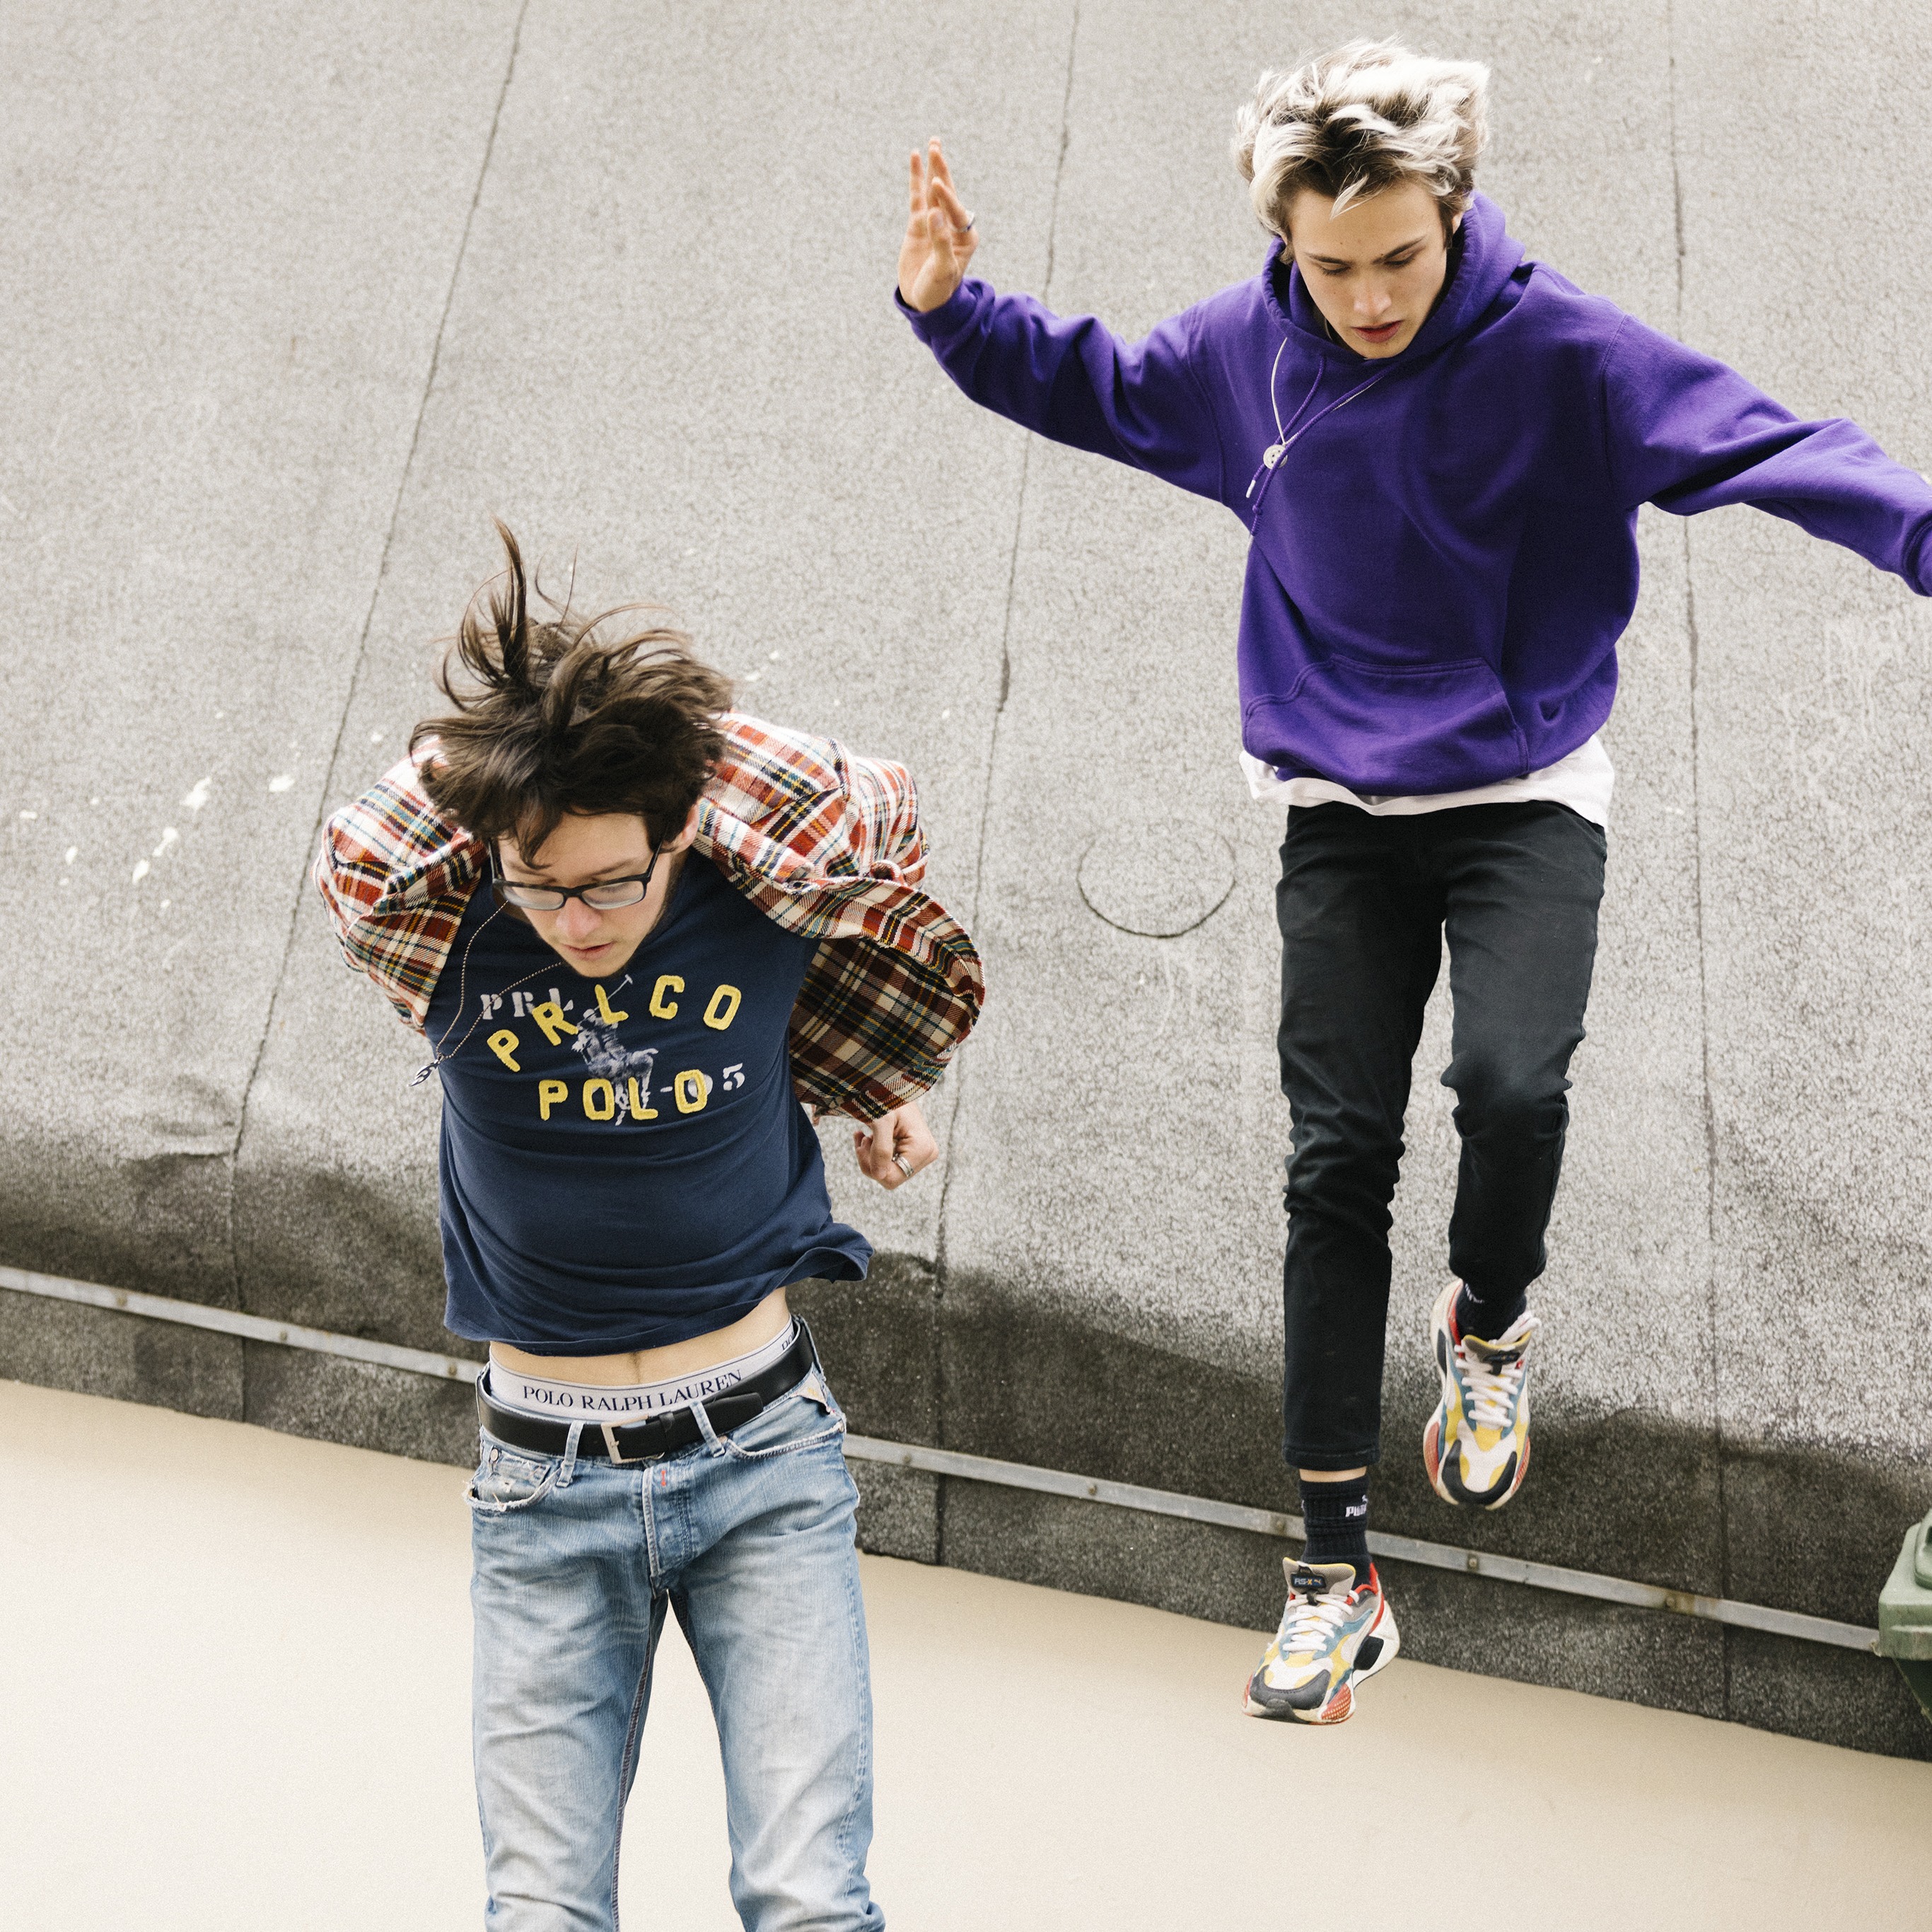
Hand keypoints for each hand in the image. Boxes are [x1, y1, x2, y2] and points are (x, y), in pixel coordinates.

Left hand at [852, 1101, 937, 1188]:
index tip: (862, 1143)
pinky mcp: (914, 1152)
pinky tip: (868, 1137)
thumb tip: (879, 1176)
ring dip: (871, 1156)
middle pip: (890, 1177)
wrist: (890, 1083)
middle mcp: (927, 1154)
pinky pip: (890, 1165)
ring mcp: (922, 1154)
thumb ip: (880, 1149)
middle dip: (871, 1161)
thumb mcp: (881, 1122)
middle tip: (863, 1139)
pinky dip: (874, 1154)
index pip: (891, 1178)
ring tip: (866, 1136)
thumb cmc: (885, 1097)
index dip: (872, 1166)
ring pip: (887, 1172)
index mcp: (923, 1149)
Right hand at [897, 138, 978, 312]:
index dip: (947, 198)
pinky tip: (915, 158)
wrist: (923, 303)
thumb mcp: (942, 271)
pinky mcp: (918, 225)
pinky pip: (917, 198)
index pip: (957, 211)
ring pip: (933, 191)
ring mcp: (934, 223)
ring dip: (933, 168)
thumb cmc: (938, 291)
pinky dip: (916, 179)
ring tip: (933, 143)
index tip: (936, 187)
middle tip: (936, 145)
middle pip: (947, 193)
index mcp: (965, 237)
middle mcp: (952, 225)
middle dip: (942, 171)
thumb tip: (934, 215)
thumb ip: (940, 243)